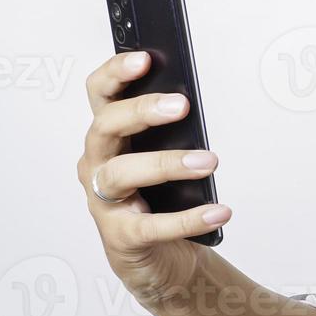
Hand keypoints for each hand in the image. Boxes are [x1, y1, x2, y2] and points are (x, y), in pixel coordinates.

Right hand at [76, 51, 230, 308]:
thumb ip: (172, 129)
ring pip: (122, 173)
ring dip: (166, 164)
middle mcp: (96, 164)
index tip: (144, 59)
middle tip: (182, 106)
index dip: (115, 73)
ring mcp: (104, 201)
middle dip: (141, 112)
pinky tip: (218, 211)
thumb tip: (192, 101)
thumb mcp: (164, 154)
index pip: (100, 95)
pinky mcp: (121, 236)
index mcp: (108, 137)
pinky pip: (151, 226)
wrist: (159, 256)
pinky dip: (188, 219)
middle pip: (106, 127)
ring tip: (208, 162)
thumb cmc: (160, 196)